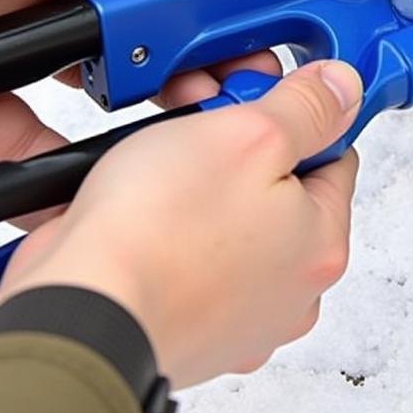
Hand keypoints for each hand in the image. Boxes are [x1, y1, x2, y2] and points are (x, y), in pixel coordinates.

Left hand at [0, 0, 280, 227]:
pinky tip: (105, 197)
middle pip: (138, 72)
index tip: (250, 48)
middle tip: (235, 109)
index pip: (145, 6)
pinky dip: (70, 192)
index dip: (201, 28)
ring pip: (97, 131)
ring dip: (148, 146)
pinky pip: (36, 177)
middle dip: (195, 92)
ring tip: (189, 158)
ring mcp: (9, 92)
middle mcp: (36, 38)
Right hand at [0, 59, 362, 387]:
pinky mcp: (180, 323)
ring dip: (194, 179)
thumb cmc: (155, 239)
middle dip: (237, 145)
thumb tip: (342, 88)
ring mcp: (232, 316)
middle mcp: (287, 292)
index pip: (332, 155)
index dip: (294, 116)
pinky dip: (161, 227)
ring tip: (154, 160)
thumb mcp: (251, 137)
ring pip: (226, 217)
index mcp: (321, 247)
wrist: (70, 317)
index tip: (254, 100)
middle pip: (279, 188)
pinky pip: (182, 254)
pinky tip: (134, 206)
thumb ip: (306, 108)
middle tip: (197, 124)